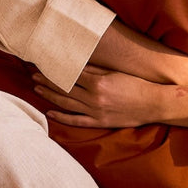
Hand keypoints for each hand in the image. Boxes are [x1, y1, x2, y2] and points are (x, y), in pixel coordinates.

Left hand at [33, 66, 162, 127]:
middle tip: (34, 76)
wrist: (153, 104)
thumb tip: (75, 65)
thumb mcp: (115, 73)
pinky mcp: (99, 122)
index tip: (43, 65)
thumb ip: (94, 70)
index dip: (54, 70)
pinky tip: (50, 112)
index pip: (69, 75)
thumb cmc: (136, 85)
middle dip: (47, 81)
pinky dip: (62, 117)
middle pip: (64, 88)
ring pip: (66, 103)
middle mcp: (94, 97)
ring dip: (50, 96)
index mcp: (98, 82)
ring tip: (37, 89)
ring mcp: (95, 111)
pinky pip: (76, 121)